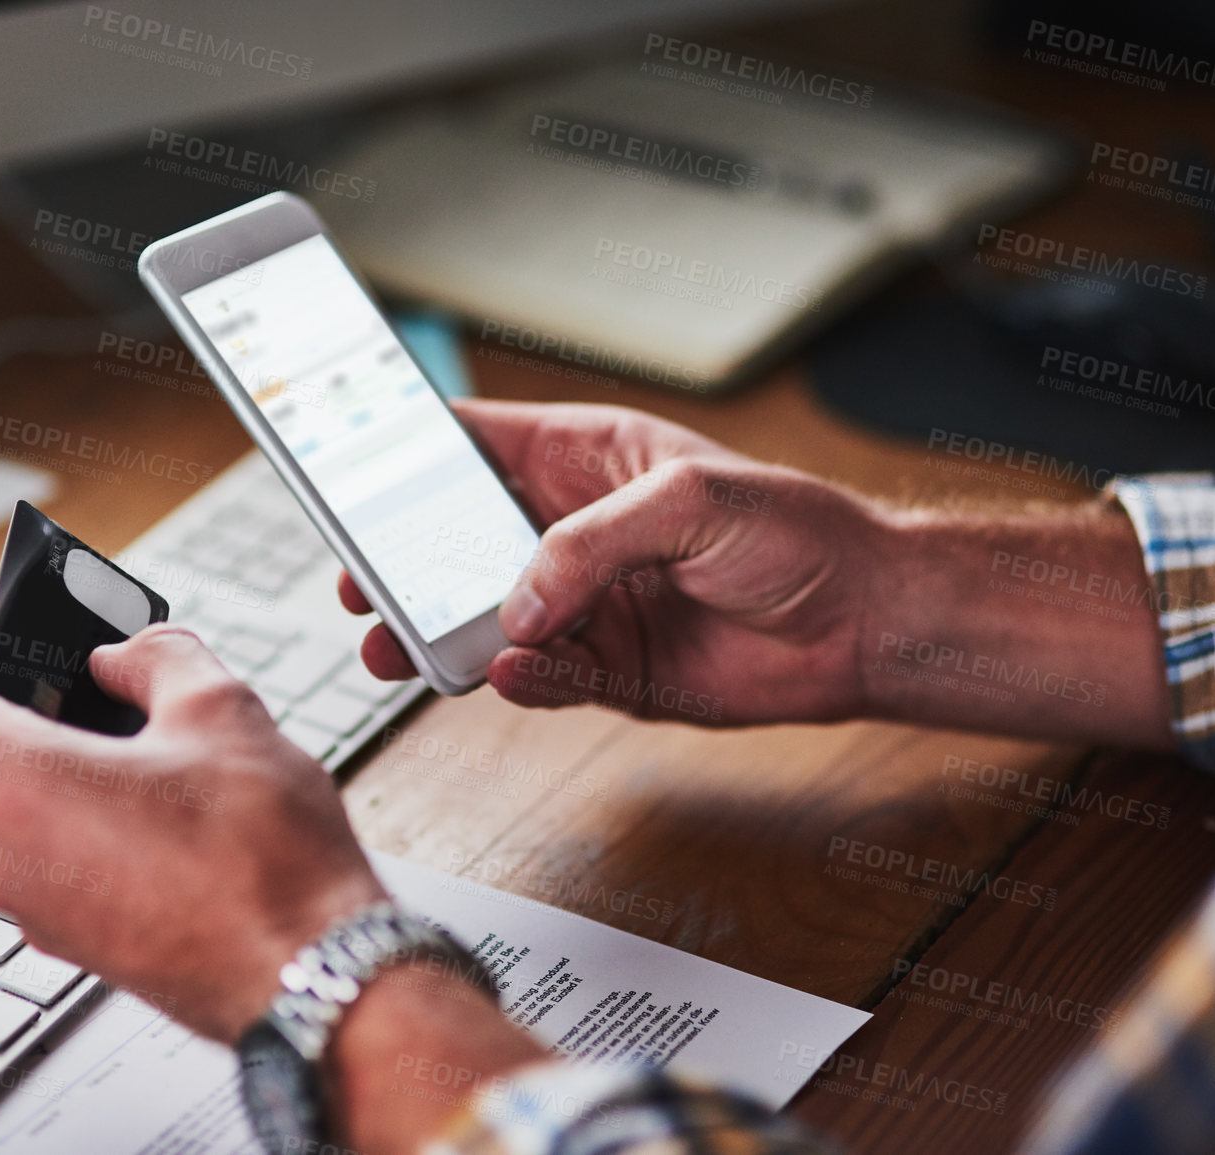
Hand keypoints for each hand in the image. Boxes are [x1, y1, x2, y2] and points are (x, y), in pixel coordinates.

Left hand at [0, 626, 385, 1044]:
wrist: (307, 968)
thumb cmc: (263, 856)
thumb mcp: (222, 709)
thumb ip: (157, 656)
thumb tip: (127, 657)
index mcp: (22, 786)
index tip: (20, 654)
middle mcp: (10, 858)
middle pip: (4, 763)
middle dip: (69, 729)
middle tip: (141, 714)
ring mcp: (40, 913)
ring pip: (44, 820)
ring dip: (97, 788)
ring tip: (184, 782)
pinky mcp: (79, 949)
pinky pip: (73, 870)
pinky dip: (113, 841)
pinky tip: (189, 836)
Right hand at [342, 399, 891, 725]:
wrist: (865, 622)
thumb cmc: (796, 530)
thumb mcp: (688, 500)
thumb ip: (591, 545)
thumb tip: (519, 604)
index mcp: (587, 461)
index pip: (477, 448)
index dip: (411, 458)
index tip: (350, 475)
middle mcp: (576, 535)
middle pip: (462, 544)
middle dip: (407, 563)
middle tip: (359, 583)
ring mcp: (589, 605)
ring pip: (490, 621)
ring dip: (443, 635)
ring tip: (397, 647)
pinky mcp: (611, 672)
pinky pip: (544, 680)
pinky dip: (519, 682)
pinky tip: (505, 674)